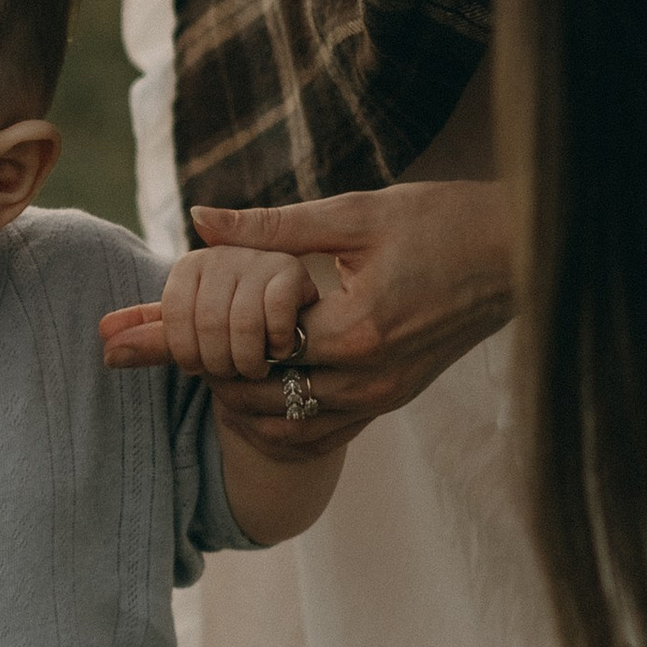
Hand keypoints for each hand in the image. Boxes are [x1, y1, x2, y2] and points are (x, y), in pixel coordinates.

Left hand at [100, 180, 513, 462]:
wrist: (524, 256)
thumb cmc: (444, 221)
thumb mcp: (355, 212)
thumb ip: (272, 226)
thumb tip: (198, 220)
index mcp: (356, 329)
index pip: (243, 347)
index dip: (178, 339)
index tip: (122, 334)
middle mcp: (368, 378)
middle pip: (252, 395)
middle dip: (190, 371)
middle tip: (134, 347)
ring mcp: (383, 397)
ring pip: (281, 427)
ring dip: (230, 399)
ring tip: (188, 364)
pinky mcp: (394, 400)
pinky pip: (319, 434)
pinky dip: (272, 422)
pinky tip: (244, 393)